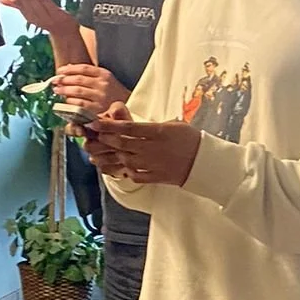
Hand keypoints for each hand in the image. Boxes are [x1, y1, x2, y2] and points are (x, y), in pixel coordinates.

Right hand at [0, 0, 80, 44]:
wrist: (64, 29)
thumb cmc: (45, 17)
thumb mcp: (30, 10)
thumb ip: (16, 4)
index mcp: (31, 17)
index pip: (22, 9)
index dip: (17, 3)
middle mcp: (39, 19)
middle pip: (30, 10)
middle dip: (23, 2)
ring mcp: (50, 19)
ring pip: (39, 10)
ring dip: (32, 2)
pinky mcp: (60, 16)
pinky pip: (52, 9)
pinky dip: (46, 3)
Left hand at [53, 62, 128, 113]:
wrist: (128, 109)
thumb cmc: (113, 94)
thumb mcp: (106, 80)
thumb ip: (90, 74)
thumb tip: (68, 68)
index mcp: (105, 74)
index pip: (83, 68)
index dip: (69, 69)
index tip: (60, 71)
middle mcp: (103, 85)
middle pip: (78, 79)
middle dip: (64, 80)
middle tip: (55, 81)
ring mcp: (100, 98)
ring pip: (77, 91)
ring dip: (64, 90)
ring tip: (57, 90)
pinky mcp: (97, 110)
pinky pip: (79, 104)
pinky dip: (70, 102)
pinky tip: (66, 101)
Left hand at [85, 115, 200, 186]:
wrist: (204, 162)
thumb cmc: (190, 140)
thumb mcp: (173, 125)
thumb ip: (152, 125)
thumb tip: (134, 125)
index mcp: (157, 132)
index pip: (127, 127)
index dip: (108, 125)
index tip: (94, 122)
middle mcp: (152, 148)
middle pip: (122, 143)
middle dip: (105, 139)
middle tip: (94, 135)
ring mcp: (152, 164)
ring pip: (124, 160)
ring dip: (111, 155)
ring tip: (102, 152)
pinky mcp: (155, 177)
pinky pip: (134, 175)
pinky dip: (124, 171)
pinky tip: (121, 166)